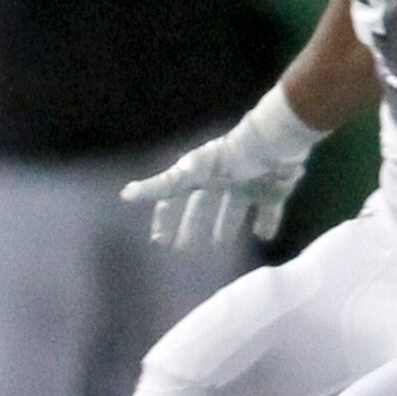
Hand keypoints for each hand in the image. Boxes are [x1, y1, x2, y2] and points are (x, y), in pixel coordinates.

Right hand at [121, 89, 320, 247]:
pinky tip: (264, 237)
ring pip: (233, 210)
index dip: (167, 219)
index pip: (176, 200)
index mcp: (199, 175)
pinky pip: (268, 210)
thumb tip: (124, 194)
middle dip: (194, 227)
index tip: (160, 241)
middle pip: (203, 208)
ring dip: (226, 227)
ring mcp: (248, 185)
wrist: (272, 144)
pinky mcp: (272, 190)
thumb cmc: (227, 157)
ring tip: (221, 245)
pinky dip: (266, 222)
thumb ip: (160, 185)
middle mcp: (221, 180)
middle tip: (187, 251)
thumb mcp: (190, 172)